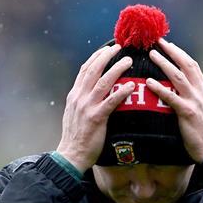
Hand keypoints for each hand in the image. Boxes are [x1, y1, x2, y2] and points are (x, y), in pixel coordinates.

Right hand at [56, 44, 134, 172]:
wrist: (71, 155)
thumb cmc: (75, 137)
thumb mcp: (74, 114)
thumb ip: (83, 101)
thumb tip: (93, 92)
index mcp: (74, 95)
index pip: (85, 69)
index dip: (97, 57)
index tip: (107, 48)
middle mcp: (79, 97)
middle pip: (94, 70)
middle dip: (107, 56)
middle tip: (119, 47)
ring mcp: (87, 106)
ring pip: (104, 81)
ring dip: (117, 68)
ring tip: (128, 61)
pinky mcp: (97, 118)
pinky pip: (111, 101)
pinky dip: (121, 91)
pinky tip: (131, 85)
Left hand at [145, 39, 202, 162]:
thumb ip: (195, 99)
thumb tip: (182, 92)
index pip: (192, 66)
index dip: (180, 53)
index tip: (169, 45)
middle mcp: (201, 92)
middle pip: (186, 64)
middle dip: (172, 51)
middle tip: (158, 42)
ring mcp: (194, 101)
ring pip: (178, 76)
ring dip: (164, 63)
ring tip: (151, 55)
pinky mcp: (187, 112)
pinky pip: (171, 97)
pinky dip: (160, 87)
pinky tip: (149, 82)